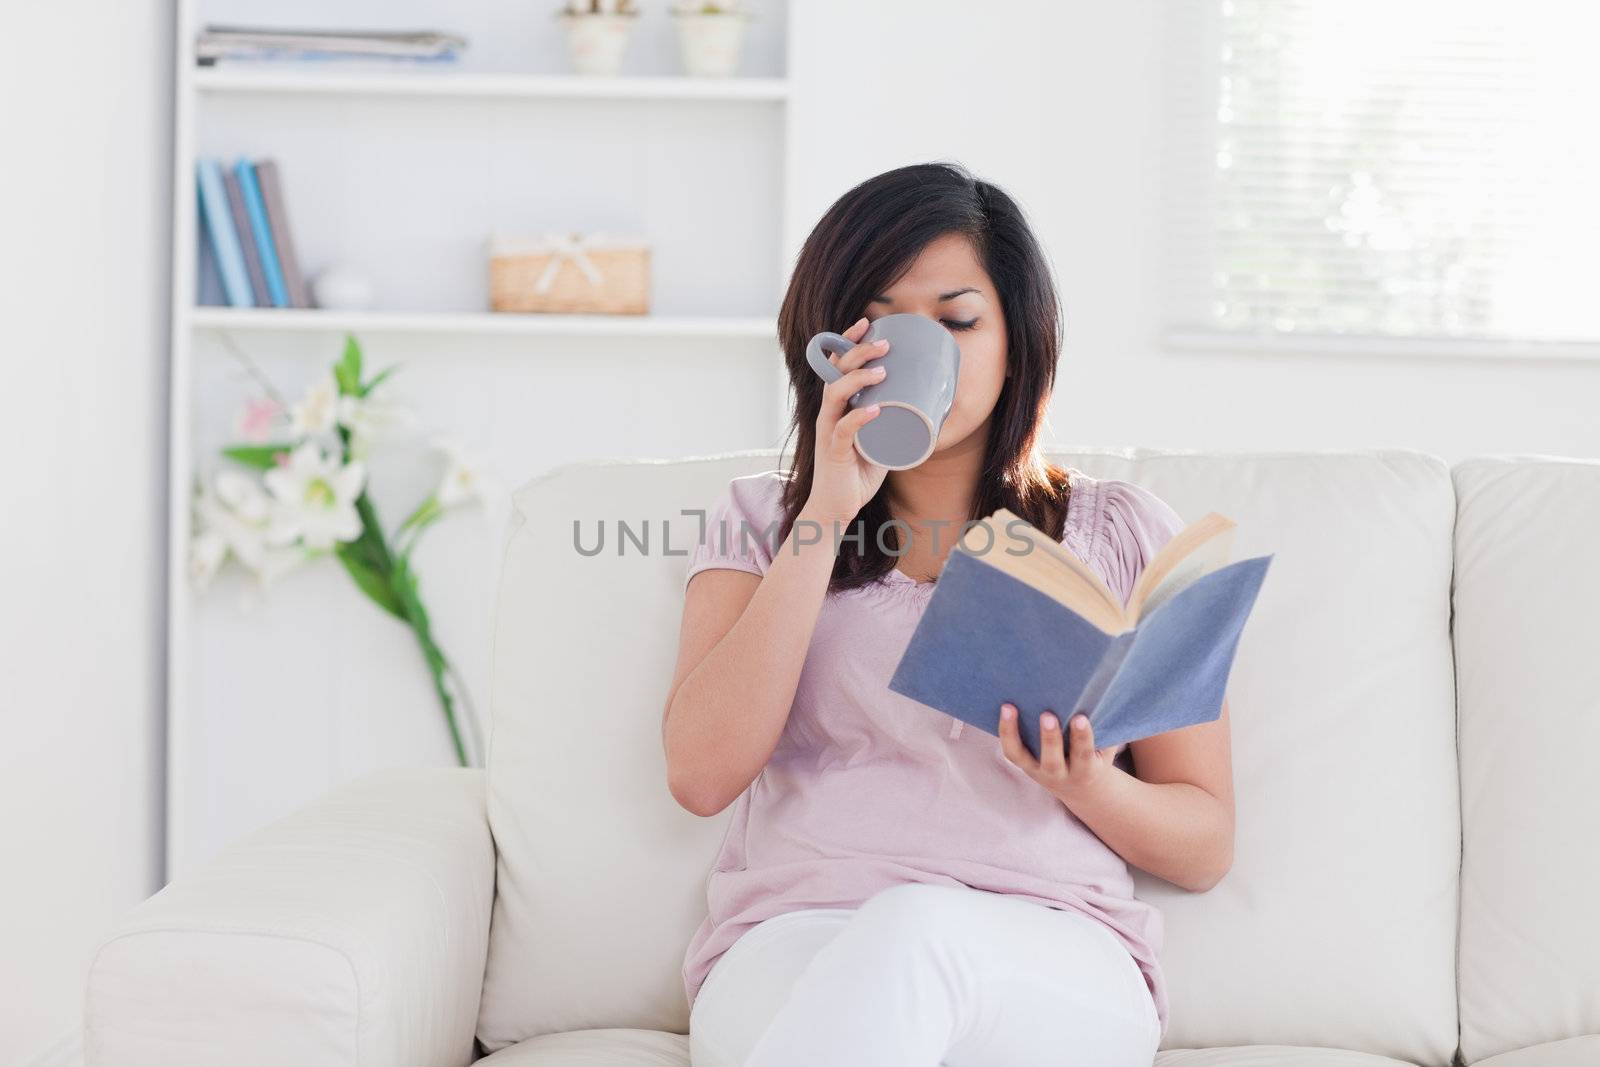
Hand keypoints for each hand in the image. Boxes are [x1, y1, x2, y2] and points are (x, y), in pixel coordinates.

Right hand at [802, 316, 890, 525]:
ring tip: (882, 371)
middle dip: (859, 353)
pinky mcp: (832, 453)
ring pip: (836, 396)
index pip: (837, 366)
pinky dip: (858, 418)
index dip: (848, 342)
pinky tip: (872, 410)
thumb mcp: (878, 441)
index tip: (867, 323)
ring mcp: (828, 432)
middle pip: (836, 373)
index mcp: (837, 407)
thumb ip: (893, 423)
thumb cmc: (856, 473)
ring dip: (858, 380)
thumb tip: (928, 407)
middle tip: (885, 344)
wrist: (836, 508)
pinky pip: (842, 430)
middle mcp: (829, 414)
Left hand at [998, 703, 1124, 805]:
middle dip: (1050, 738)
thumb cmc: (1096, 757)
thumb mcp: (1105, 750)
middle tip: (1048, 715)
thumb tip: (1102, 695)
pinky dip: (1005, 731)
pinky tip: (1004, 709)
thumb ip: (1105, 729)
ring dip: (1012, 732)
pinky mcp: (1023, 765)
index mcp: (1085, 770)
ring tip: (1009, 707)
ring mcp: (1037, 771)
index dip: (1082, 737)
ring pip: (1020, 756)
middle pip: (1052, 760)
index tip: (1080, 718)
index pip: (1084, 754)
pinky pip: (1010, 751)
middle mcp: (1059, 774)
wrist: (1081, 789)